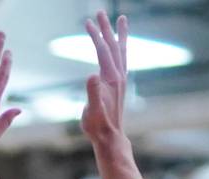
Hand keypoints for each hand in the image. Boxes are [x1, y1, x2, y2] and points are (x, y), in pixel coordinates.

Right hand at [81, 12, 127, 144]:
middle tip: (100, 11)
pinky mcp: (119, 85)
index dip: (95, 35)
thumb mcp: (92, 109)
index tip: (87, 22)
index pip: (102, 50)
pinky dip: (120, 49)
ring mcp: (120, 80)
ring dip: (118, 35)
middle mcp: (118, 75)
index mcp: (111, 78)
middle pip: (113, 46)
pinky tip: (119, 48)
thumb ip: (92, 92)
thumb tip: (91, 75)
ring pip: (120, 51)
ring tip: (121, 20)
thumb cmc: (98, 125)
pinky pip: (121, 61)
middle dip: (106, 28)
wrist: (110, 137)